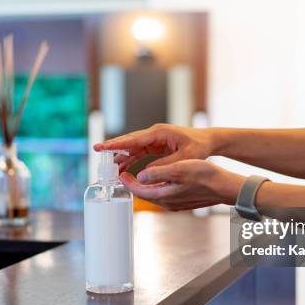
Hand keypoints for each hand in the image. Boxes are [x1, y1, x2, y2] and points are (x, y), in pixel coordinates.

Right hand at [94, 124, 213, 171]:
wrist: (208, 141)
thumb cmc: (198, 147)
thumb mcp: (184, 158)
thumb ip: (165, 165)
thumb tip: (147, 172)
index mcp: (159, 133)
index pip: (134, 139)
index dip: (117, 144)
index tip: (102, 146)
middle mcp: (154, 134)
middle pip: (129, 140)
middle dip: (113, 146)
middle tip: (96, 149)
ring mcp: (154, 139)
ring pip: (132, 147)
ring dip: (121, 155)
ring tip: (108, 165)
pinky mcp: (156, 145)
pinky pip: (139, 152)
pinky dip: (130, 158)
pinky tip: (122, 166)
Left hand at [120, 159, 244, 210]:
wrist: (225, 187)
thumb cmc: (205, 176)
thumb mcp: (178, 168)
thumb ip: (157, 172)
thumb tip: (140, 175)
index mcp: (164, 195)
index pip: (138, 191)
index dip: (127, 182)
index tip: (121, 174)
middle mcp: (168, 203)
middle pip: (144, 194)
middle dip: (134, 184)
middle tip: (126, 173)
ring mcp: (176, 203)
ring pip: (155, 194)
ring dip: (145, 185)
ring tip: (140, 174)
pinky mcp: (183, 201)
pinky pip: (165, 194)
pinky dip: (158, 186)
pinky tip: (160, 178)